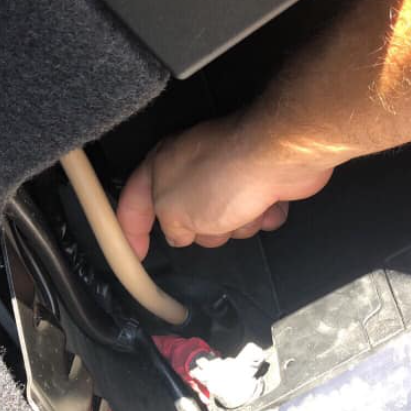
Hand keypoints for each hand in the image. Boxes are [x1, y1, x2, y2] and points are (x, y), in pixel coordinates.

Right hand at [117, 116, 333, 258]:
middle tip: (210, 220)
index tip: (135, 253)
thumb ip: (169, 227)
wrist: (280, 158)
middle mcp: (194, 166)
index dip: (130, 229)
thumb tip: (178, 234)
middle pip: (188, 219)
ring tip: (244, 207)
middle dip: (203, 230)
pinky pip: (255, 216)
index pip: (134, 200)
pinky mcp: (261, 180)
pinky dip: (263, 216)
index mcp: (162, 165)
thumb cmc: (224, 176)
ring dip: (237, 224)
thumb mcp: (174, 211)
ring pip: (225, 222)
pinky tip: (267, 204)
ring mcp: (229, 172)